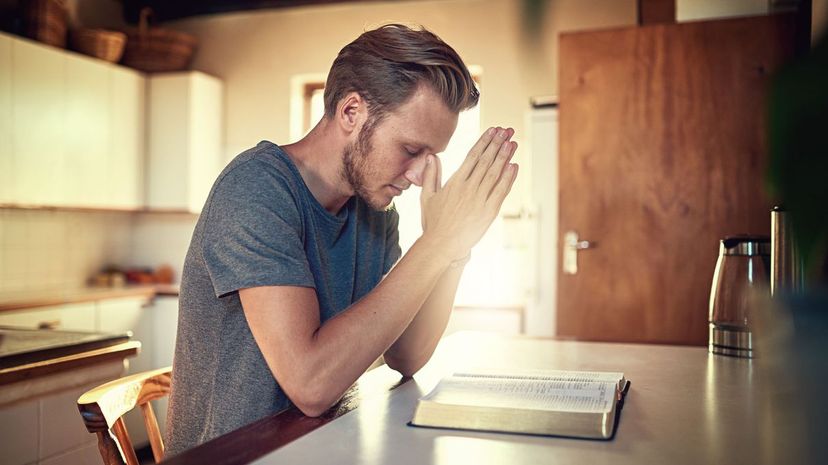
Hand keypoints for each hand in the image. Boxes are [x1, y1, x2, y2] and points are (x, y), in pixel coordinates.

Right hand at [418, 127, 518, 261]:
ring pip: (495, 173)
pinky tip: (514, 166)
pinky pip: (501, 191)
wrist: (442, 246)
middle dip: (497, 144)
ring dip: (505, 157)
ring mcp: (479, 200)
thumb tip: (431, 156)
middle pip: (486, 161)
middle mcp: (468, 188)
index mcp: (455, 182)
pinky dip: (508, 178)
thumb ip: (431, 175)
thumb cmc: (433, 222)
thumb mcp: (427, 196)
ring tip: (512, 143)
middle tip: (506, 131)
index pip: (472, 156)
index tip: (492, 130)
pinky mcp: (488, 212)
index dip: (484, 141)